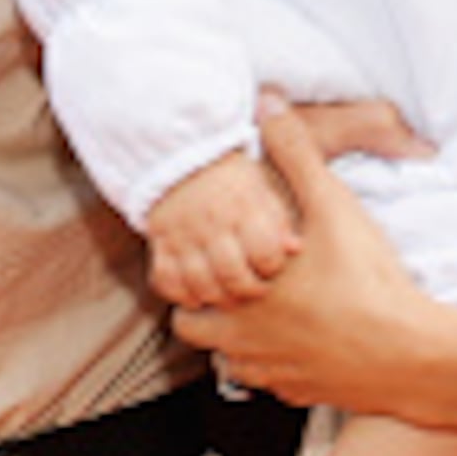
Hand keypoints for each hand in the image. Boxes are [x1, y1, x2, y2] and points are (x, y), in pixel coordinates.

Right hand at [146, 153, 296, 305]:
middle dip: (247, 290)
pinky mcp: (161, 242)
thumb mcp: (261, 189)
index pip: (264, 251)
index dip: (272, 266)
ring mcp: (183, 234)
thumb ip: (279, 220)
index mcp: (243, 206)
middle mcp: (212, 222)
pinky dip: (182, 294)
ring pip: (199, 282)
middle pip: (232, 273)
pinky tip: (197, 294)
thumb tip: (295, 249)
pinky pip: (167, 279)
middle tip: (252, 290)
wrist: (180, 159)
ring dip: (216, 296)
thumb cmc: (232, 180)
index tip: (271, 266)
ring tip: (227, 294)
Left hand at [175, 104, 456, 430]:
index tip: (209, 257)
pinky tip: (308, 342)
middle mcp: (247, 340)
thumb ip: (297, 154)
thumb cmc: (367, 281)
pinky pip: (274, 384)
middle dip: (207, 310)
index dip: (191, 273)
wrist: (411, 353)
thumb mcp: (332, 206)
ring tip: (271, 313)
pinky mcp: (305, 395)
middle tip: (234, 285)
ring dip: (241, 340)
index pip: (180, 292)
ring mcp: (275, 374)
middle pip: (194, 332)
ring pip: (233, 362)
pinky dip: (281, 365)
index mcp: (241, 293)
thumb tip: (268, 106)